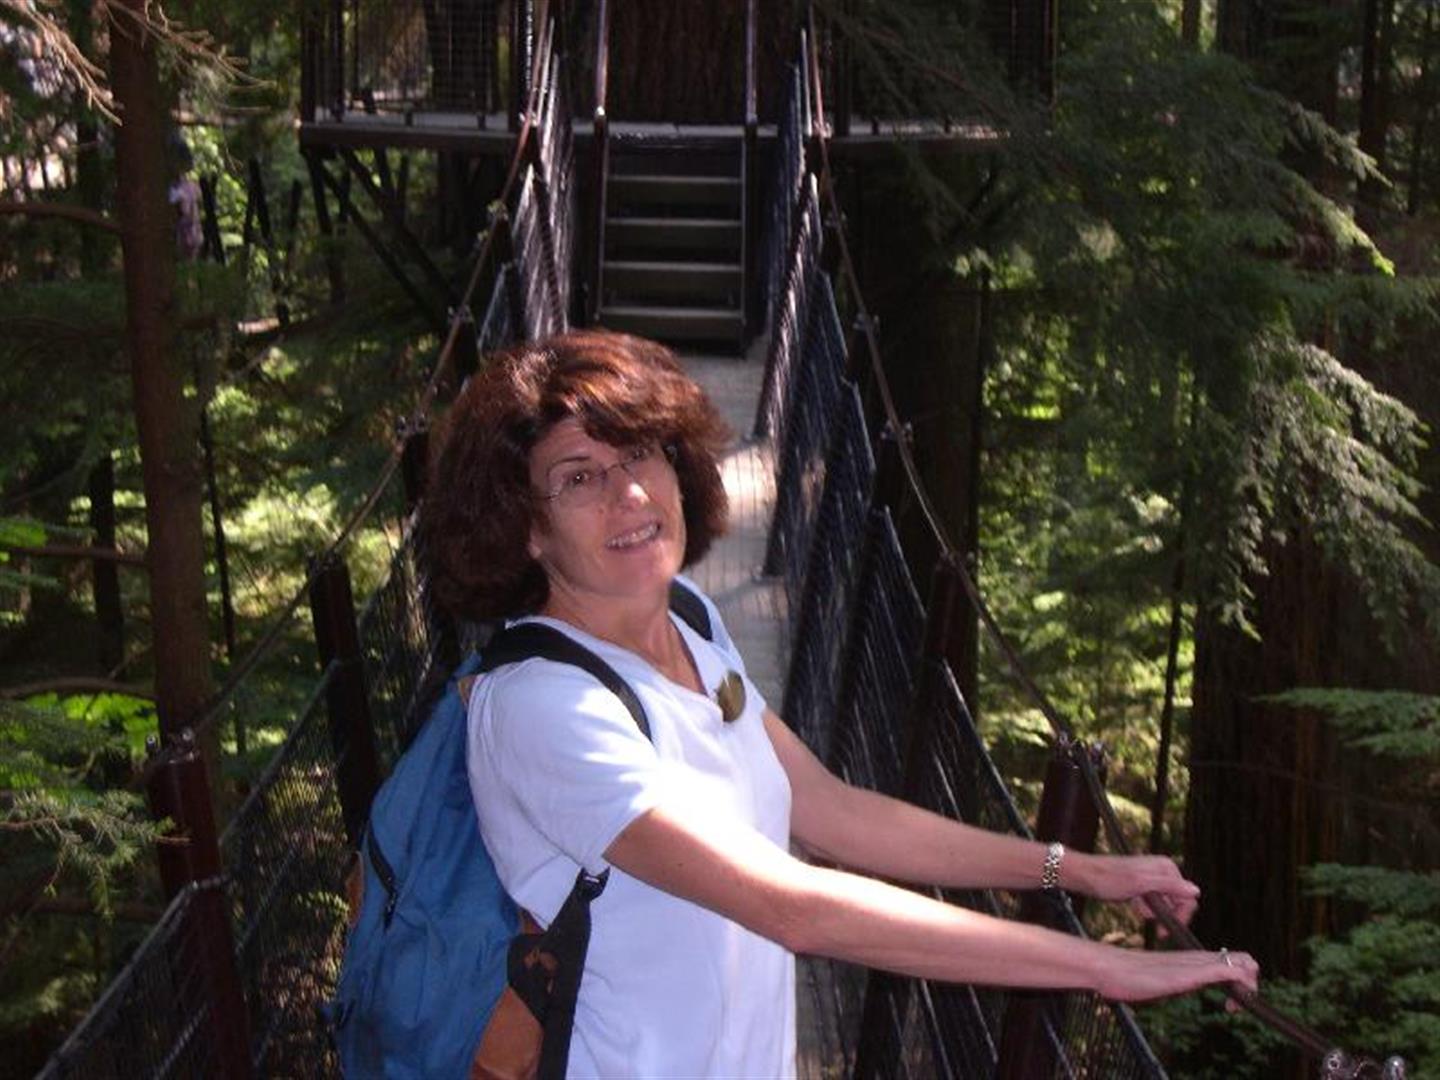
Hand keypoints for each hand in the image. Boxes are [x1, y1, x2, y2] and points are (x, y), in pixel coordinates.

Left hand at [1073, 853, 1199, 928]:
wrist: (1083, 875)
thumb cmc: (1108, 879)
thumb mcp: (1139, 885)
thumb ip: (1168, 887)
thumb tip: (1196, 891)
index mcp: (1167, 867)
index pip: (1188, 898)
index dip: (1180, 917)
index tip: (1165, 931)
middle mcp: (1163, 869)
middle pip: (1178, 901)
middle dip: (1166, 915)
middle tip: (1154, 926)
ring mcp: (1152, 876)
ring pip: (1165, 903)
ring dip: (1155, 912)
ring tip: (1138, 910)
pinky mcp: (1142, 884)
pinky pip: (1153, 901)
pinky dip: (1146, 908)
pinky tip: (1135, 906)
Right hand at [1096, 946, 1259, 1003]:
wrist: (1110, 968)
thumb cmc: (1127, 978)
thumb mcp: (1158, 984)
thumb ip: (1170, 983)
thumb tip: (1169, 987)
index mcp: (1192, 960)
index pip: (1232, 962)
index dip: (1239, 983)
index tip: (1228, 1006)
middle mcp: (1199, 958)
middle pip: (1245, 960)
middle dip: (1251, 985)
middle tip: (1233, 1007)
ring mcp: (1197, 963)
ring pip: (1243, 963)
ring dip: (1249, 987)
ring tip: (1232, 1008)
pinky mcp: (1193, 972)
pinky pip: (1228, 971)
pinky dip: (1240, 986)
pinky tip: (1229, 1005)